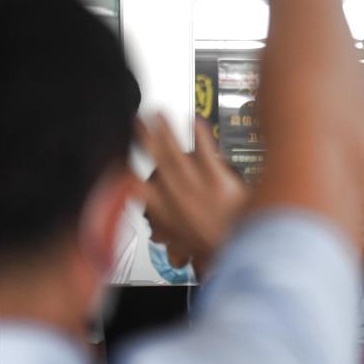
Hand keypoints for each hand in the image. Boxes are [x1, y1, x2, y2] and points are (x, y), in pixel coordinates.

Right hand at [137, 116, 248, 269]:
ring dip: (166, 132)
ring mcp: (198, 187)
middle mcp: (178, 198)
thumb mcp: (188, 246)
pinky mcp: (219, 181)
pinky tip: (196, 120)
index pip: (138, 192)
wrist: (245, 249)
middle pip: (158, 163)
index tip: (117, 159)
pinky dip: (201, 135)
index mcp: (167, 215)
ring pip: (176, 155)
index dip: (124, 175)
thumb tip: (161, 237)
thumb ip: (172, 237)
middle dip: (146, 139)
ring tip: (158, 114)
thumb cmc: (220, 247)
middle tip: (136, 121)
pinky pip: (207, 153)